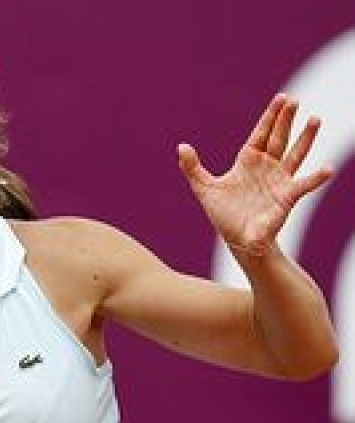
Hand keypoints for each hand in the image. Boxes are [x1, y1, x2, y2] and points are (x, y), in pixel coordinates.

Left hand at [177, 94, 332, 256]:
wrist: (237, 239)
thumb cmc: (223, 214)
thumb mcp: (204, 188)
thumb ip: (192, 168)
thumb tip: (181, 146)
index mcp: (248, 161)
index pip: (261, 133)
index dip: (270, 116)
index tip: (281, 98)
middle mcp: (267, 166)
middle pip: (278, 138)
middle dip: (286, 120)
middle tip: (295, 100)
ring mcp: (279, 180)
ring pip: (295, 154)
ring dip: (306, 138)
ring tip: (315, 119)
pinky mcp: (287, 197)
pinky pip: (304, 185)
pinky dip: (316, 178)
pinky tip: (327, 169)